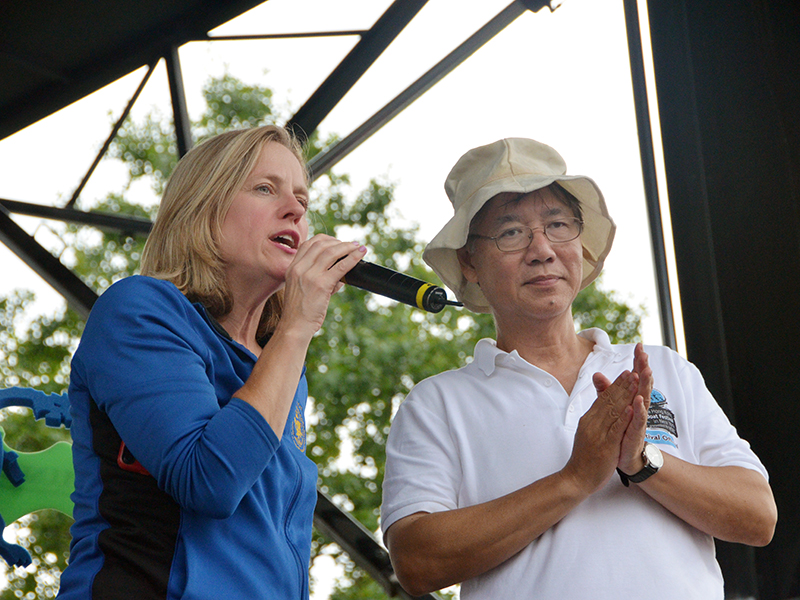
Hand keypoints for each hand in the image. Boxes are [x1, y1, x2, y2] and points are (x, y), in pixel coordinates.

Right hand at [279, 235, 365, 336]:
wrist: (294, 327)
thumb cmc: (299, 312)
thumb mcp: (302, 289)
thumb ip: (318, 278)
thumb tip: (340, 276)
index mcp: (292, 267)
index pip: (308, 244)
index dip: (325, 240)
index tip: (336, 242)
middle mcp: (299, 268)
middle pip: (321, 244)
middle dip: (338, 242)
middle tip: (351, 244)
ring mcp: (309, 275)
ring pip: (331, 252)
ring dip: (347, 247)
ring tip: (357, 247)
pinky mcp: (321, 284)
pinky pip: (341, 266)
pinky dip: (353, 258)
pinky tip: (360, 254)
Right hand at [562, 370, 638, 495]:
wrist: (576, 478)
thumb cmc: (584, 458)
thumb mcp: (587, 433)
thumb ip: (594, 418)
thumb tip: (599, 404)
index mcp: (588, 420)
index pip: (603, 399)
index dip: (616, 386)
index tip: (625, 374)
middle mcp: (592, 424)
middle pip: (609, 401)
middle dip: (622, 385)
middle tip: (632, 371)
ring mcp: (598, 434)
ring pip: (613, 411)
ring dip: (625, 395)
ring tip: (634, 382)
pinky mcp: (606, 446)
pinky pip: (616, 429)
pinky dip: (624, 417)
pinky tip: (631, 408)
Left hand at [592, 344, 652, 474]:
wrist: (622, 458)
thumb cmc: (619, 431)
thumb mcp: (610, 408)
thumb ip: (605, 391)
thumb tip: (597, 374)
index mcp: (631, 400)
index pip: (635, 377)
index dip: (637, 362)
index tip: (639, 345)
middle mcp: (637, 408)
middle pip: (641, 384)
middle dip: (643, 368)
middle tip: (645, 353)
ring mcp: (638, 420)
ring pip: (643, 400)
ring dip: (645, 385)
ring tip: (646, 371)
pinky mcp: (635, 434)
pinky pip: (638, 422)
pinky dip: (638, 411)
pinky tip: (638, 402)